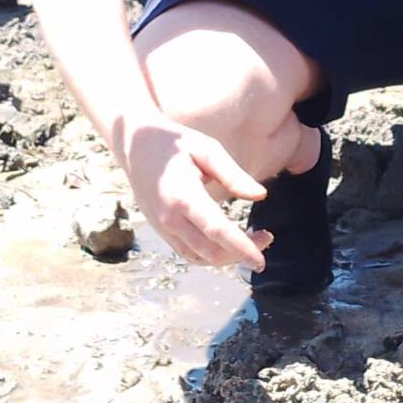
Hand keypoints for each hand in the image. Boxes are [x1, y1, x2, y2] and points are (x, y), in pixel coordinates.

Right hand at [120, 117, 271, 267]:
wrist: (135, 144)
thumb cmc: (176, 142)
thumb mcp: (207, 149)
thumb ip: (233, 175)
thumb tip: (261, 196)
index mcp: (183, 196)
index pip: (217, 231)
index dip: (241, 248)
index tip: (261, 260)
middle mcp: (169, 218)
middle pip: (210, 251)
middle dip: (241, 253)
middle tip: (267, 238)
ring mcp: (162, 227)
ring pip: (199, 258)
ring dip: (227, 257)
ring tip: (253, 241)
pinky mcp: (160, 230)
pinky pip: (188, 252)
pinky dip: (211, 254)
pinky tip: (229, 242)